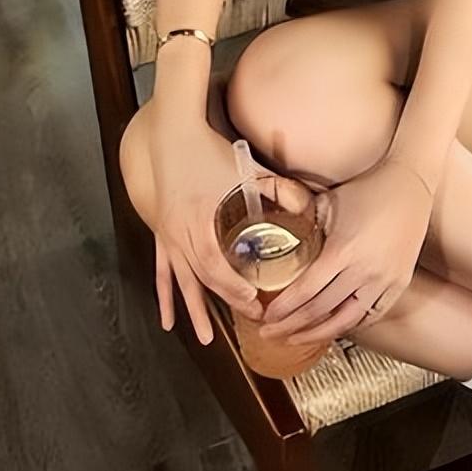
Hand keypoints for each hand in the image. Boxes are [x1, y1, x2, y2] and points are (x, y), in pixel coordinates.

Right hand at [118, 106, 314, 344]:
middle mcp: (179, 232)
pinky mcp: (162, 232)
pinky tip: (168, 320)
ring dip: (196, 309)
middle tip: (250, 317)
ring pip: (182, 281)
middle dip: (225, 301)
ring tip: (206, 337)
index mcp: (200, 219)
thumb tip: (309, 207)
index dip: (233, 287)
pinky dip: (167, 297)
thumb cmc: (212, 151)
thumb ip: (278, 187)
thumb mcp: (247, 168)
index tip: (254, 301)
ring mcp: (167, 234)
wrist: (173, 133)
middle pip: (202, 278)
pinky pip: (163, 272)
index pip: (216, 266)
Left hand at [258, 158, 434, 346]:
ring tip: (296, 339)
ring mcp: (385, 279)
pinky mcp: (400, 283)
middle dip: (290, 326)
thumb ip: (302, 222)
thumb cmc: (367, 189)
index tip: (267, 317)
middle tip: (270, 332)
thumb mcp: (328, 202)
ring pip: (346, 321)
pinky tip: (333, 328)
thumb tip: (274, 238)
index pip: (306, 291)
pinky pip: (371, 315)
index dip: (283, 308)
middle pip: (321, 310)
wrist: (410, 183)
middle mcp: (365, 269)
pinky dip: (350, 325)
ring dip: (318, 334)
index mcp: (344, 249)